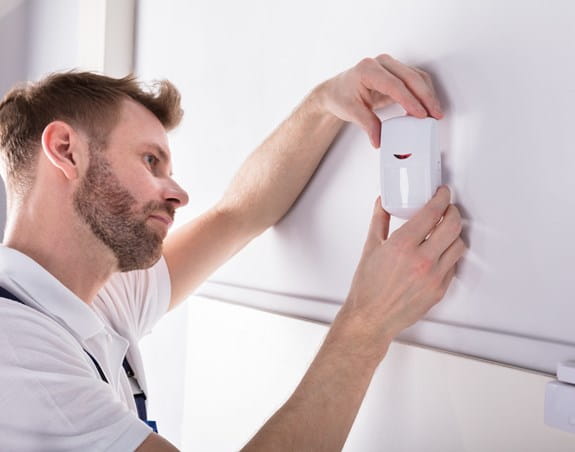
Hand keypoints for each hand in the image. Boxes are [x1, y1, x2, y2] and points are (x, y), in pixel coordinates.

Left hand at [315, 54, 442, 147]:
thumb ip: (367, 124)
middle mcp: (382, 63)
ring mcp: (391, 66)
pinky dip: (424, 93)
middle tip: (435, 114)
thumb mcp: (351, 111)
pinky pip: (416, 79)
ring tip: (434, 113)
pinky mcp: (397, 72)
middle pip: (410, 78)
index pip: (394, 84)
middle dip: (425, 97)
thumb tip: (379, 138)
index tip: (420, 114)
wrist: (337, 91)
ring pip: (417, 77)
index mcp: (368, 70)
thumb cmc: (341, 95)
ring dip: (428, 95)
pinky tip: (427, 107)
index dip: (409, 100)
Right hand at [338, 186, 464, 358]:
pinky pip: (453, 265)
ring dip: (454, 233)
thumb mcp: (370, 248)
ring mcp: (433, 276)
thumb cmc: (367, 288)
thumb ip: (379, 221)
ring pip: (458, 245)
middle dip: (453, 212)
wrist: (371, 318)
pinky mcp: (439, 289)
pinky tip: (439, 251)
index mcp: (402, 246)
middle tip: (447, 209)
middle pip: (453, 225)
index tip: (442, 193)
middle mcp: (421, 260)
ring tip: (445, 230)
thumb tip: (384, 203)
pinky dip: (449, 254)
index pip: (432, 213)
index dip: (442, 198)